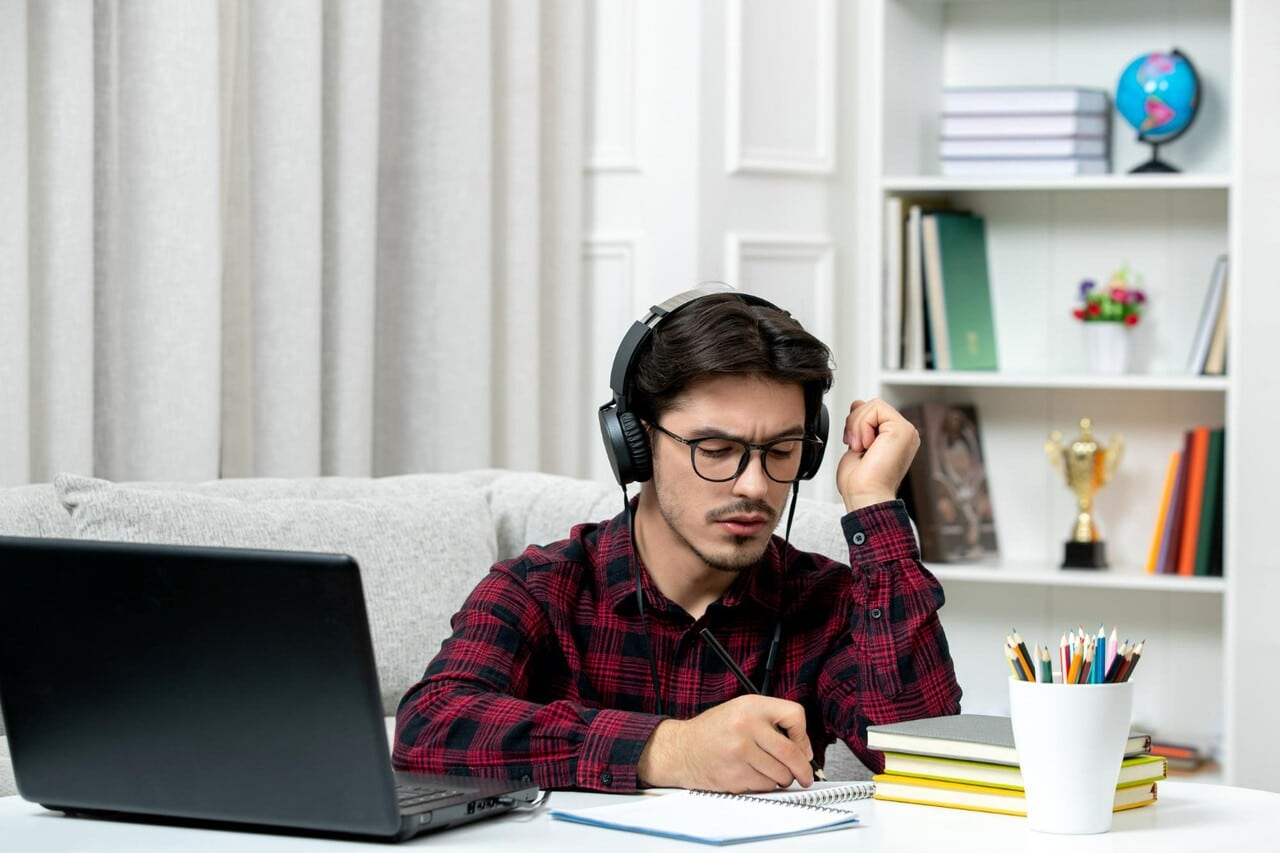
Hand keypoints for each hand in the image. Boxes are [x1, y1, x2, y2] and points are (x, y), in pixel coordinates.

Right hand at [637, 695, 814, 792]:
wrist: (681, 749)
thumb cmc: (713, 731)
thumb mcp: (741, 710)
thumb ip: (771, 721)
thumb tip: (803, 749)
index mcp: (750, 706)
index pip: (794, 715)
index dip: (802, 735)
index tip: (801, 745)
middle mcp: (746, 727)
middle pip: (792, 752)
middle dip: (803, 769)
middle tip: (805, 775)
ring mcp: (740, 752)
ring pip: (781, 774)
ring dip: (782, 778)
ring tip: (770, 772)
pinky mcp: (736, 775)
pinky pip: (765, 785)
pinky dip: (765, 785)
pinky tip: (753, 775)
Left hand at [836, 398, 919, 511]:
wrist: (865, 497)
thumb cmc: (860, 483)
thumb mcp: (855, 445)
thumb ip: (859, 424)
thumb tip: (858, 403)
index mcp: (894, 439)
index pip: (873, 413)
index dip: (856, 423)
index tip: (853, 445)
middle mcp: (903, 434)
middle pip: (872, 406)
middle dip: (854, 423)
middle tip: (856, 446)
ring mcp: (906, 431)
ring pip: (873, 405)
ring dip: (857, 425)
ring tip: (861, 447)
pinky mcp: (902, 429)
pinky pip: (876, 407)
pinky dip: (862, 425)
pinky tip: (866, 444)